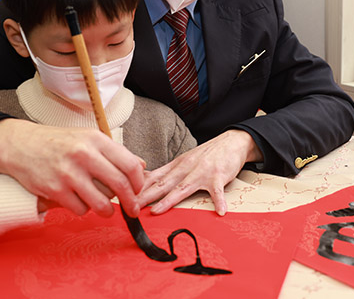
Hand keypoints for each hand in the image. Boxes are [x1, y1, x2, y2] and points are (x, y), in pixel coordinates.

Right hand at [0, 118, 145, 217]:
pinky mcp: (55, 190)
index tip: (138, 191)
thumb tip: (141, 166)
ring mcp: (69, 173)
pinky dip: (83, 209)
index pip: (130, 164)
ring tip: (104, 208)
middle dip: (130, 202)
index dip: (138, 182)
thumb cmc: (59, 143)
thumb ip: (114, 152)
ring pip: (101, 203)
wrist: (22, 145)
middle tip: (131, 210)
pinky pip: (80, 209)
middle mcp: (84, 155)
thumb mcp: (88, 139)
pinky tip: (78, 200)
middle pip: (120, 186)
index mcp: (96, 140)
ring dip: (106, 210)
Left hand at [138, 129, 261, 215]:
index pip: (153, 178)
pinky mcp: (218, 177)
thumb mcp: (184, 161)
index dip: (137, 188)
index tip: (122, 197)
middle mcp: (186, 168)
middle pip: (162, 184)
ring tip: (157, 211)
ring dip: (169, 200)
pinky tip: (219, 211)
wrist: (231, 141)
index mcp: (176, 166)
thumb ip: (168, 172)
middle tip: (130, 207)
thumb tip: (145, 180)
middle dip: (145, 196)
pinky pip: (218, 191)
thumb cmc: (207, 154)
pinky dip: (219, 201)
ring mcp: (202, 172)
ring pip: (183, 187)